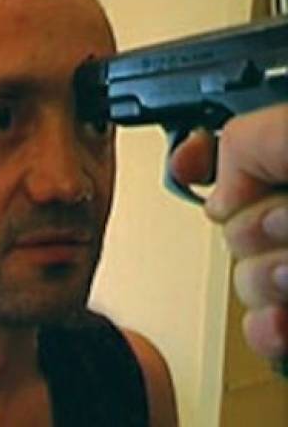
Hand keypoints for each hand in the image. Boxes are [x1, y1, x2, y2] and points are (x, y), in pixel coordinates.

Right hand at [171, 104, 287, 359]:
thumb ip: (247, 140)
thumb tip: (214, 186)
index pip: (227, 157)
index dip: (199, 161)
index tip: (194, 164)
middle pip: (228, 226)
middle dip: (249, 229)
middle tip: (286, 219)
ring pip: (243, 282)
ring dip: (261, 281)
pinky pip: (265, 333)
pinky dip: (267, 333)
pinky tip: (282, 322)